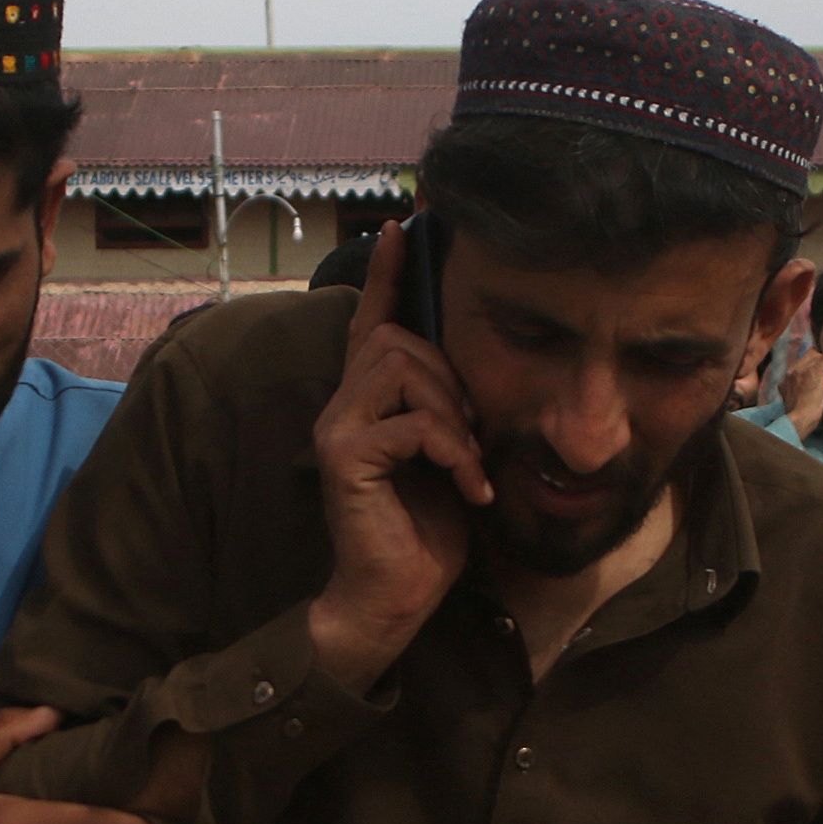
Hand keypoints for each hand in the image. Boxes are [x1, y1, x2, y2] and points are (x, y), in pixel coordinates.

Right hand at [309, 218, 488, 692]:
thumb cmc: (428, 531)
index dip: (388, 274)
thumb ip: (452, 409)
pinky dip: (450, 451)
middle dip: (453, 382)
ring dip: (453, 415)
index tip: (403, 226)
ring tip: (468, 465)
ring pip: (404, 369)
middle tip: (473, 440)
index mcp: (369, 399)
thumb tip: (484, 373)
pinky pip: (410, 422)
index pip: (373, 320)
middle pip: (401, 340)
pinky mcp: (345, 457)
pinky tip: (467, 488)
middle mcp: (343, 403)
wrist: (397, 597)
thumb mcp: (452, 455)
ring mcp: (338, 427)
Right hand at [780, 348, 822, 437]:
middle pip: (810, 356)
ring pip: (819, 357)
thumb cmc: (802, 419)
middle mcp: (791, 372)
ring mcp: (801, 369)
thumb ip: (806, 391)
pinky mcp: (813, 371)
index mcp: (785, 380)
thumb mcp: (801, 402)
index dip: (815, 368)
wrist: (799, 421)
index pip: (801, 364)